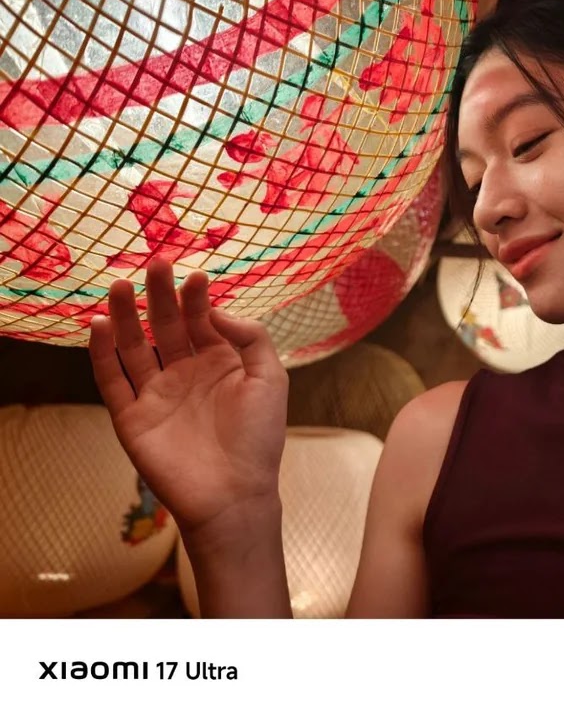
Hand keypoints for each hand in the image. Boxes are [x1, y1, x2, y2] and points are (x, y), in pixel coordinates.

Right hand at [89, 259, 287, 547]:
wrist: (234, 493)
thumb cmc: (259, 437)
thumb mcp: (270, 378)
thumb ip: (250, 337)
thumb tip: (216, 309)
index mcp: (220, 364)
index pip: (202, 321)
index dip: (197, 299)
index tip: (195, 276)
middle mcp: (186, 374)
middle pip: (166, 327)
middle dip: (160, 296)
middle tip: (156, 264)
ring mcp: (157, 394)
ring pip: (134, 347)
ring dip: (126, 316)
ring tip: (121, 285)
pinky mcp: (132, 418)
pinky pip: (112, 381)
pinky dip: (102, 353)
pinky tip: (100, 324)